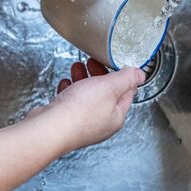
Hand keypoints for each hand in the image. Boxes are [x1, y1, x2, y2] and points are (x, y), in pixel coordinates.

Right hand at [29, 59, 144, 151]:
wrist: (50, 128)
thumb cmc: (79, 112)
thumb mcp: (109, 87)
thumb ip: (126, 79)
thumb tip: (140, 74)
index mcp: (116, 117)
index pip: (125, 93)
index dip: (121, 75)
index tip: (114, 63)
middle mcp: (100, 123)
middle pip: (104, 94)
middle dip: (98, 75)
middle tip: (93, 62)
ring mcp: (82, 124)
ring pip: (86, 97)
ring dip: (82, 79)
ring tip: (76, 67)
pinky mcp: (65, 121)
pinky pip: (70, 103)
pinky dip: (69, 90)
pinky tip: (65, 84)